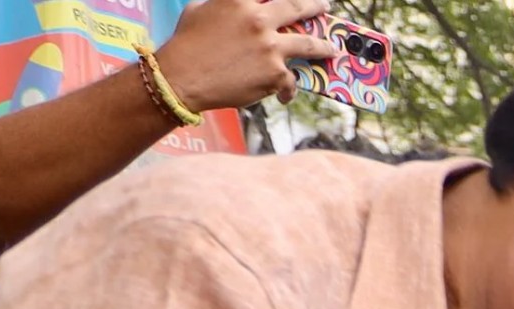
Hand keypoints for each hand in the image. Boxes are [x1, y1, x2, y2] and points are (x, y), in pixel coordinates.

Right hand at [153, 0, 331, 110]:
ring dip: (323, 47)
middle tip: (324, 7)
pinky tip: (286, 95)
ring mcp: (270, 47)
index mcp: (239, 0)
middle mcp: (259, 19)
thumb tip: (233, 5)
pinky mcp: (275, 74)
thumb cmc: (186, 43)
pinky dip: (289, 89)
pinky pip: (291, 80)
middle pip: (298, 7)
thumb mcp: (200, 9)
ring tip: (331, 49)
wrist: (181, 79)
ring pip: (309, 45)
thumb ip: (223, 4)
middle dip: (315, 6)